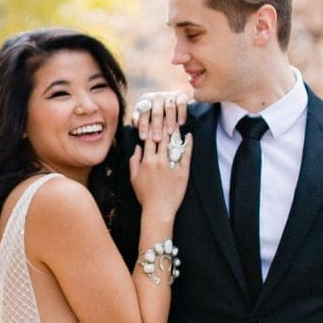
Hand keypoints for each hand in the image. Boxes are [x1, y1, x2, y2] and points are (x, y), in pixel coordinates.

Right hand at [128, 100, 191, 229]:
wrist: (159, 210)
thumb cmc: (145, 196)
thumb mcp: (134, 178)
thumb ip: (134, 161)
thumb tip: (137, 146)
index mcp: (146, 161)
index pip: (149, 138)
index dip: (151, 127)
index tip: (154, 117)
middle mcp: (158, 161)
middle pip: (162, 137)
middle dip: (164, 124)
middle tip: (168, 112)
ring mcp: (171, 166)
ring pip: (173, 143)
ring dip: (175, 131)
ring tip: (178, 121)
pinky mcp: (183, 171)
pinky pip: (186, 154)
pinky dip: (188, 144)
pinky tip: (189, 136)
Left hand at [134, 92, 189, 138]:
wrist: (172, 100)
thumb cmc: (154, 112)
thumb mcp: (144, 114)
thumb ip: (138, 119)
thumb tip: (135, 124)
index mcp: (145, 100)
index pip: (143, 114)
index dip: (143, 126)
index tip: (143, 138)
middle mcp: (157, 97)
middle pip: (156, 112)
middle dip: (156, 126)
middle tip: (157, 139)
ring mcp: (169, 96)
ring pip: (169, 108)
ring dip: (170, 121)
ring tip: (170, 132)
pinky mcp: (181, 96)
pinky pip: (181, 104)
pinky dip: (182, 114)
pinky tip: (181, 123)